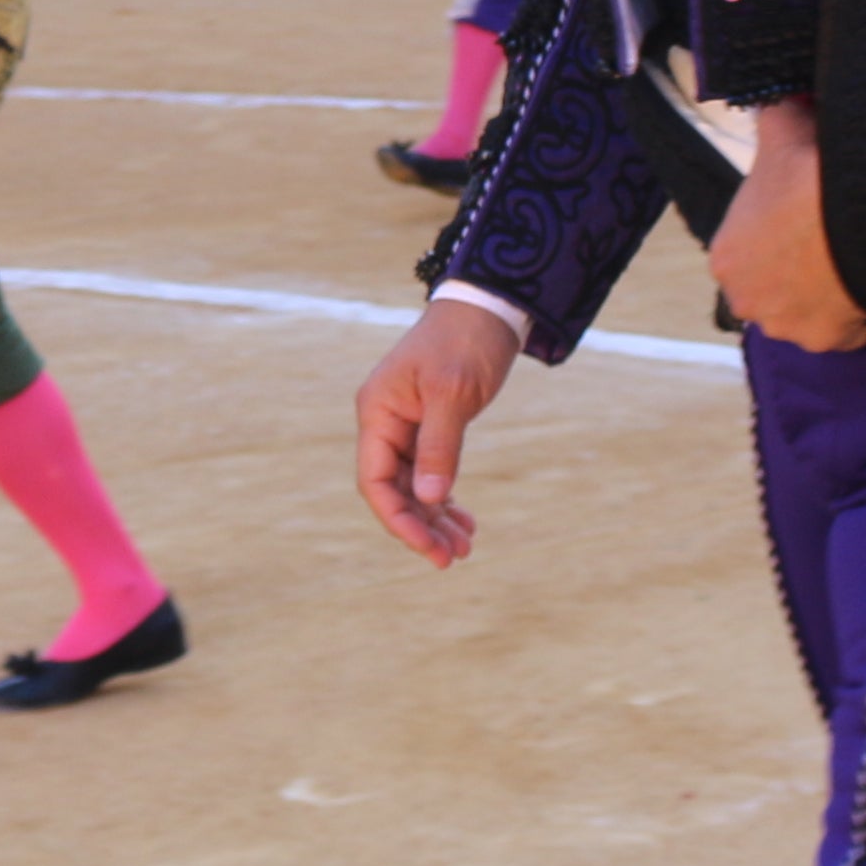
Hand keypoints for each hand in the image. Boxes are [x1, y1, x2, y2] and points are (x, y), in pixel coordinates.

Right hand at [351, 296, 519, 568]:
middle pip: (393, 490)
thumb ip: (439, 447)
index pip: (375, 480)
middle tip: (451, 558)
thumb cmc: (466, 342)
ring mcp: (406, 425)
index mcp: (378, 411)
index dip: (398, 519)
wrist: (489, 307)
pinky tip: (464, 521)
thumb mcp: (453, 394)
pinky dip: (445, 499)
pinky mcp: (430, 425)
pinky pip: (429, 473)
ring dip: (435, 519)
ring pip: (413, 487)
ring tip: (463, 547)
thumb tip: (429, 499)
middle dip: (419, 526)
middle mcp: (386, 421)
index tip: (428, 548)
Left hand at [706, 101, 865, 354]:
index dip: (774, 235)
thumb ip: (769, 118)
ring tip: (848, 261)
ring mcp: (788, 326)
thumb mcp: (781, 128)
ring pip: (804, 311)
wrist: (864, 209)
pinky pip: (841, 328)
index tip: (801, 221)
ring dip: (821, 295)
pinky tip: (864, 282)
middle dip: (792, 272)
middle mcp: (747, 301)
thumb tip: (771, 99)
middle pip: (770, 288)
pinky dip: (853, 312)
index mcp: (725, 257)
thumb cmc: (812, 170)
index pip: (745, 251)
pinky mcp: (829, 341)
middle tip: (826, 243)